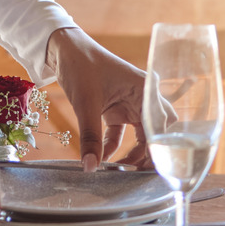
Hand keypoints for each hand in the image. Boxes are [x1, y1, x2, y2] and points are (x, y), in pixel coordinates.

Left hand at [45, 28, 151, 170]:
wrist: (64, 50)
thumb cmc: (80, 66)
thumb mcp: (86, 104)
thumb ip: (90, 138)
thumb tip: (90, 167)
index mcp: (145, 90)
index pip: (161, 126)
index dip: (159, 149)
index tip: (151, 171)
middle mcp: (143, 96)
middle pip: (155, 132)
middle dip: (148, 154)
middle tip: (138, 175)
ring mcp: (130, 102)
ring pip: (140, 135)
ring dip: (131, 152)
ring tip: (121, 171)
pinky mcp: (116, 107)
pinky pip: (121, 132)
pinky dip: (113, 145)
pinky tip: (102, 158)